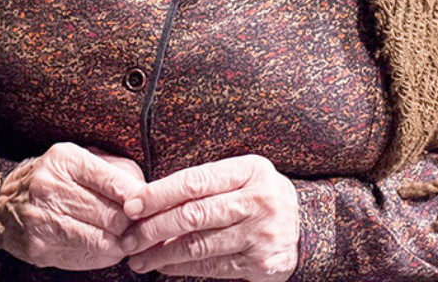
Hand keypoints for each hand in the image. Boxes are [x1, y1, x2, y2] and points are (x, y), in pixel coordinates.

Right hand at [0, 142, 145, 270]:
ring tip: (130, 238)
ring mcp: (43, 219)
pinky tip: (110, 248)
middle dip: (134, 223)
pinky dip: (106, 254)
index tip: (148, 205)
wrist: (2, 205)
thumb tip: (146, 192)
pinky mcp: (40, 246)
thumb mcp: (79, 160)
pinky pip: (88, 255)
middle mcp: (50, 186)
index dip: (138, 197)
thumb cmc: (53, 180)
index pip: (114, 180)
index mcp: (64, 160)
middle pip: (112, 213)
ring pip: (103, 238)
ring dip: (123, 241)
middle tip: (144, 225)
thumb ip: (114, 170)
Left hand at [120, 154, 297, 279]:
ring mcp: (262, 234)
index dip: (158, 194)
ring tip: (138, 257)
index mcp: (249, 170)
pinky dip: (183, 268)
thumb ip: (205, 183)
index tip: (131, 205)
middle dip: (153, 229)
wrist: (308, 226)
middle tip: (128, 238)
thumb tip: (149, 200)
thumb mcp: (241, 176)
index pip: (194, 182)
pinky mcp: (263, 263)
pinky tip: (164, 266)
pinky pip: (213, 266)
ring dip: (162, 254)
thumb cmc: (258, 195)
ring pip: (200, 246)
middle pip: (194, 215)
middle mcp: (258, 200)